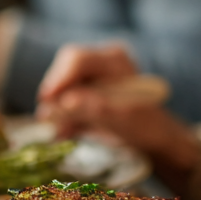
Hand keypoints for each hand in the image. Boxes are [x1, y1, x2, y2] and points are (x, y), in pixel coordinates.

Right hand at [37, 44, 196, 191]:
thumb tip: (64, 104)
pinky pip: (63, 102)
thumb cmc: (146, 127)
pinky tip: (64, 133)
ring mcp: (91, 77)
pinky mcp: (84, 93)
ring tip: (60, 132)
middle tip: (48, 119)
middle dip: (55, 96)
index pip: (77, 60)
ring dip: (56, 110)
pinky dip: (61, 117)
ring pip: (61, 88)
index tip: (45, 100)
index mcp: (113, 59)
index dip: (58, 79)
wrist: (155, 140)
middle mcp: (100, 63)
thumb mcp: (123, 119)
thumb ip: (94, 109)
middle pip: (65, 71)